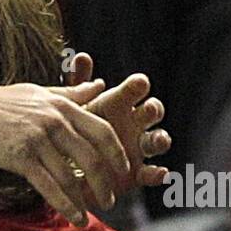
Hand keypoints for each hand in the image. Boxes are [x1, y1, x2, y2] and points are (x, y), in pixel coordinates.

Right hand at [0, 78, 131, 225]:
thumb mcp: (37, 91)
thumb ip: (70, 93)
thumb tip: (99, 85)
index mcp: (61, 105)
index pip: (102, 130)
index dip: (117, 154)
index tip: (124, 170)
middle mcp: (54, 121)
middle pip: (93, 155)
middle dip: (106, 181)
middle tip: (113, 198)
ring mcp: (37, 139)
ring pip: (72, 175)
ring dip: (86, 199)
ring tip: (92, 214)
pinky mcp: (20, 157)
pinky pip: (50, 186)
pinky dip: (66, 204)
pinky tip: (74, 217)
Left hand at [67, 52, 170, 188]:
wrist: (69, 166)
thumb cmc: (75, 129)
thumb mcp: (73, 108)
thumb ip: (78, 86)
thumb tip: (80, 56)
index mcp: (121, 103)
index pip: (135, 90)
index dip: (138, 86)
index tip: (138, 83)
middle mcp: (136, 123)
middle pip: (152, 112)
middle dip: (152, 110)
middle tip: (149, 109)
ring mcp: (140, 148)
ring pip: (158, 140)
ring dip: (160, 139)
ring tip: (158, 140)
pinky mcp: (138, 173)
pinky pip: (152, 173)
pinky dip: (158, 174)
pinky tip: (160, 173)